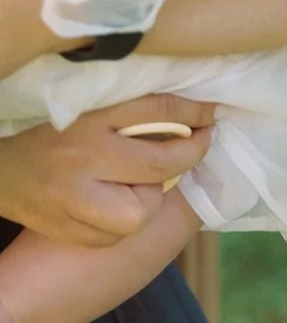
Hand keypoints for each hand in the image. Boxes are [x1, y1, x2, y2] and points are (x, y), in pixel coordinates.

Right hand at [0, 96, 214, 247]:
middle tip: (195, 145)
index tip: (212, 113)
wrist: (2, 162)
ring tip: (141, 181)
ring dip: (149, 198)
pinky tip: (116, 203)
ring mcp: (70, 197)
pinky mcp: (61, 227)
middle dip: (186, 157)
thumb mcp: (93, 102)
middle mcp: (82, 156)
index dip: (195, 113)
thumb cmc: (53, 124)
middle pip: (157, 165)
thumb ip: (137, 105)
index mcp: (91, 115)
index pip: (159, 109)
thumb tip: (193, 111)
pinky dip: (122, 224)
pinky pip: (111, 236)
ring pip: (137, 213)